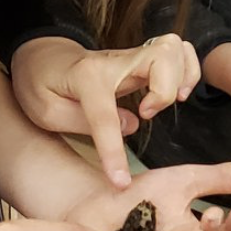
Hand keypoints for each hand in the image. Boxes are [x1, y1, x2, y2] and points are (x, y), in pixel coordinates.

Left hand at [14, 34, 202, 188]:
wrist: (42, 55)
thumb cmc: (40, 83)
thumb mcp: (43, 110)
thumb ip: (81, 122)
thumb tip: (130, 126)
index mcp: (85, 78)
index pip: (104, 114)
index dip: (113, 151)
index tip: (120, 182)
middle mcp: (114, 62)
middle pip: (159, 57)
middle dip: (165, 90)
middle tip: (148, 114)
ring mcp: (131, 57)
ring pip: (174, 49)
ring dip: (183, 77)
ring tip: (172, 102)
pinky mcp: (142, 60)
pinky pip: (180, 51)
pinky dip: (189, 70)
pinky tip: (179, 92)